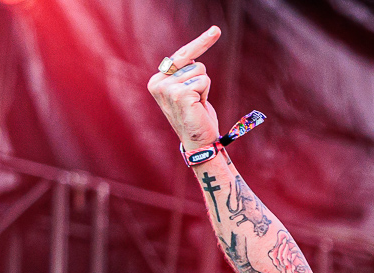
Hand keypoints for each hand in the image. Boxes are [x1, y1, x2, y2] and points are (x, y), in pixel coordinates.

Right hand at [147, 26, 222, 148]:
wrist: (199, 143)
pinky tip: (198, 107)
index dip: (200, 43)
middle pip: (194, 62)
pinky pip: (204, 80)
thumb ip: (186, 73)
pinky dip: (205, 93)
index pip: (181, 55)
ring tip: (196, 105)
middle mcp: (158, 82)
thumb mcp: (188, 91)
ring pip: (200, 71)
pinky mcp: (179, 93)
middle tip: (197, 101)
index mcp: (157, 80)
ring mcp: (167, 87)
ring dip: (204, 89)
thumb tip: (192, 56)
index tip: (216, 30)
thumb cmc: (196, 117)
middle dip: (201, 80)